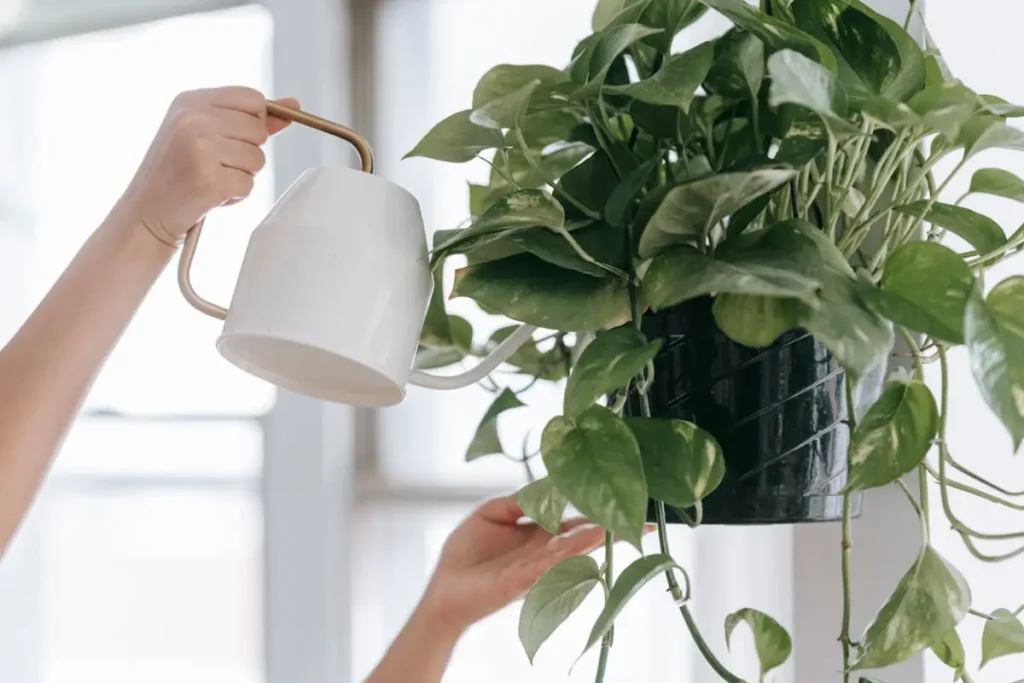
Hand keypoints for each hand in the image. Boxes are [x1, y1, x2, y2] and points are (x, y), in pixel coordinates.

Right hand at [115, 87, 297, 245]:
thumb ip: (251, 119)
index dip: (253, 122)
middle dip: (246, 153)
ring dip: (240, 175)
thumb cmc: (178, 173)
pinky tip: (209, 195)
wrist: (146, 213)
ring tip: (210, 178)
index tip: (231, 138)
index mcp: (191, 101)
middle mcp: (193, 119)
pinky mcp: (208, 179)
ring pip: (258, 159)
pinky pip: (248, 184)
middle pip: (259, 131)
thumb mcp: (206, 134)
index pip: (253, 98)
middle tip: (214, 163)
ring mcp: (200, 148)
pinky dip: (235, 194)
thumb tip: (293, 105)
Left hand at [419, 495, 606, 633]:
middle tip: (640, 522)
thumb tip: (543, 489)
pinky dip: (559, 557)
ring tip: (614, 529)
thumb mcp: (491, 514)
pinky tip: (575, 546)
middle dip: (608, 531)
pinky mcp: (518, 582)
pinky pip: (542, 567)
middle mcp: (541, 552)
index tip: (618, 500)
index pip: (573, 521)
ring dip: (590, 542)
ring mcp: (533, 569)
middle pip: (580, 539)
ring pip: (568, 553)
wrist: (444, 587)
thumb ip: (516, 500)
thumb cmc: (465, 555)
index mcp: (537, 534)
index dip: (594, 511)